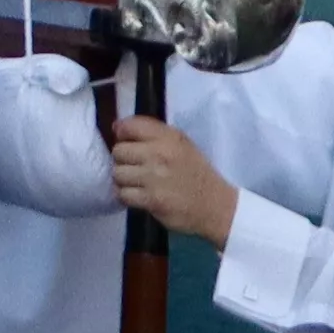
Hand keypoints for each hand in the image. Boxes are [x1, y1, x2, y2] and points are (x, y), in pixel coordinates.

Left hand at [109, 116, 240, 241]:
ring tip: (136, 182)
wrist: (216, 206)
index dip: (122, 134)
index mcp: (168, 137)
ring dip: (123, 179)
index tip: (126, 142)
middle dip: (123, 159)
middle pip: (118, 151)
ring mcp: (154, 178)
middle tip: (134, 166)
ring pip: (117, 174)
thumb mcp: (181, 143)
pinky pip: (123, 194)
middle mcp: (159, 154)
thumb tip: (117, 127)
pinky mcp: (152, 200)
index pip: (129, 127)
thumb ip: (152, 132)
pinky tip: (137, 195)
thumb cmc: (196, 172)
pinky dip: (127, 196)